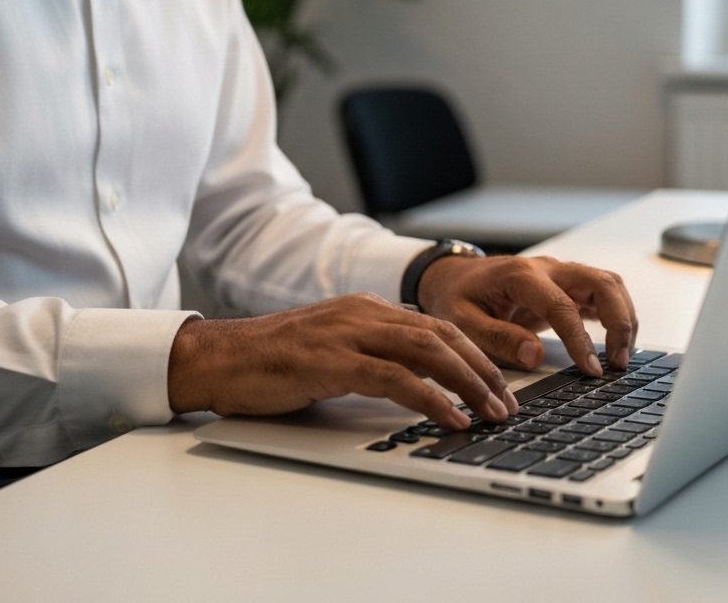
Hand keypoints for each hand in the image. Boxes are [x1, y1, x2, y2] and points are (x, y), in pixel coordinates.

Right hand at [167, 293, 519, 429]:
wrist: (220, 357)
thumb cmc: (272, 361)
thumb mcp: (331, 349)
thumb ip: (370, 355)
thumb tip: (414, 384)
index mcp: (366, 308)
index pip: (435, 326)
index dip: (474, 353)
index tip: (499, 383)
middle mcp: (363, 313)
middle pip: (442, 335)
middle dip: (482, 370)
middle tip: (507, 403)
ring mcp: (348, 333)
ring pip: (427, 351)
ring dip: (467, 384)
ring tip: (491, 413)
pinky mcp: (332, 361)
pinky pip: (394, 378)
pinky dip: (430, 399)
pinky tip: (450, 418)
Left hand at [417, 253, 637, 376]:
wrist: (452, 276)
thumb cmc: (456, 298)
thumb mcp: (462, 321)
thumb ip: (497, 338)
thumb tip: (534, 355)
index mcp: (520, 276)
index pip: (562, 305)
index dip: (580, 340)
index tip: (592, 370)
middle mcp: (546, 268)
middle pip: (601, 282)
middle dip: (620, 321)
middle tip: (618, 363)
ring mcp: (559, 274)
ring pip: (608, 283)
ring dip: (624, 318)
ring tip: (621, 358)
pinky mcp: (565, 285)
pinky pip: (601, 293)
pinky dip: (616, 316)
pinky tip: (616, 345)